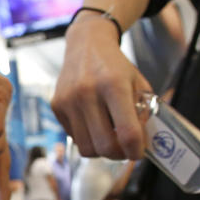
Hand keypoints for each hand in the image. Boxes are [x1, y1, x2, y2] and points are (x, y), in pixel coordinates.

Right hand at [51, 18, 151, 159]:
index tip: (139, 152)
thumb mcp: (137, 83)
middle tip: (126, 150)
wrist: (86, 45)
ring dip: (102, 150)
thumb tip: (141, 144)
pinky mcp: (56, 106)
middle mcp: (87, 93)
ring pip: (87, 148)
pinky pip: (74, 137)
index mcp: (114, 85)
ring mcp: (69, 101)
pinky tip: (94, 126)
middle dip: (119, 154)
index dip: (136, 150)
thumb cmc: (116, 66)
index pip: (127, 133)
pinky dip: (87, 139)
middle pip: (105, 146)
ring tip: (110, 139)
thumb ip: (142, 113)